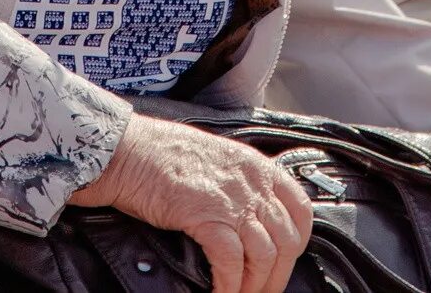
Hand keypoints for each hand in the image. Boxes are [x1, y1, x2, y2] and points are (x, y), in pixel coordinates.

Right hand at [72, 115, 313, 292]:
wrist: (130, 151)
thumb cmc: (164, 154)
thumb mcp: (217, 158)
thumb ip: (241, 182)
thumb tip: (251, 218)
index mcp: (258, 167)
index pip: (300, 209)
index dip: (297, 242)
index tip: (286, 261)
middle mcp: (252, 184)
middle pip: (286, 240)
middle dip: (278, 275)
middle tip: (263, 291)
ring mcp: (232, 201)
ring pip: (264, 257)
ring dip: (255, 285)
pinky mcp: (208, 218)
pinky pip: (231, 263)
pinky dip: (229, 285)